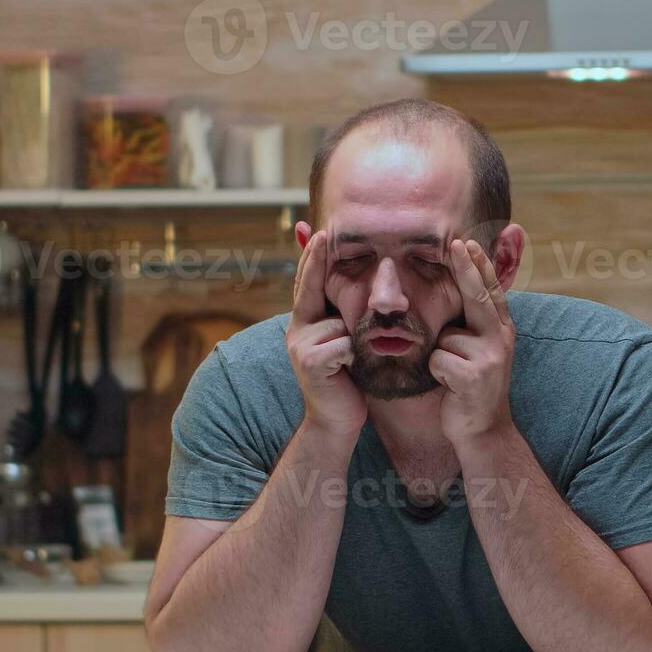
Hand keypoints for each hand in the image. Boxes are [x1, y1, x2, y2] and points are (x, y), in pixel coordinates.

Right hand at [286, 230, 365, 438]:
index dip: (314, 256)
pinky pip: (343, 344)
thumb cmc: (347, 378)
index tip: (320, 231)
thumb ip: (342, 316)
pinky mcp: (309, 362)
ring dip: (355, 338)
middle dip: (318, 259)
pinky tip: (348, 371)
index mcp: (305, 320)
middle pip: (310, 286)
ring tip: (351, 361)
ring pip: (339, 321)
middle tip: (325, 234)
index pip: (309, 281)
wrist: (337, 420)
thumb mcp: (344, 342)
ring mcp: (299, 345)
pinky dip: (353, 356)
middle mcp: (297, 327)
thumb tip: (354, 283)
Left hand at [430, 239, 515, 448]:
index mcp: (501, 329)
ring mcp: (490, 357)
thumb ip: (472, 324)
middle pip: (477, 297)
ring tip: (453, 375)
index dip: (479, 265)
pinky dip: (436, 373)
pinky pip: (438, 359)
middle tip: (456, 244)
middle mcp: (501, 338)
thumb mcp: (479, 351)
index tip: (465, 242)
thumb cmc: (472, 386)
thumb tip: (459, 291)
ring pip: (447, 336)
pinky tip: (450, 387)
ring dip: (440, 355)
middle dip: (466, 268)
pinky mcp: (473, 376)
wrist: (484, 430)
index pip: (489, 291)